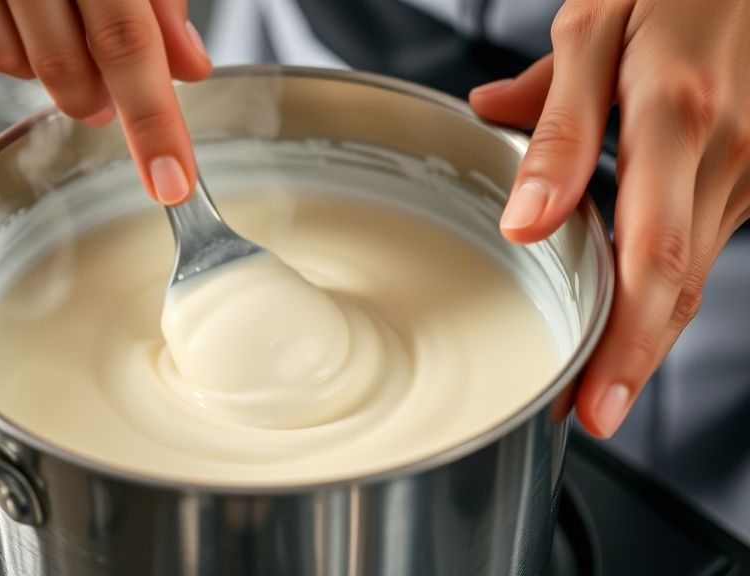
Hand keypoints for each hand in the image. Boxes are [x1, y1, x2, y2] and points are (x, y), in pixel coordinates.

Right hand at [0, 0, 212, 204]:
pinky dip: (3, 40)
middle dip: (100, 100)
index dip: (153, 124)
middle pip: (65, 70)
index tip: (171, 182)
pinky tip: (18, 7)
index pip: (127, 44)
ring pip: (11, 65)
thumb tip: (186, 66)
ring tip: (62, 27)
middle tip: (113, 95)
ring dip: (50, 70)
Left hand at [469, 0, 749, 436]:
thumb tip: (524, 215)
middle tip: (584, 413)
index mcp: (676, 117)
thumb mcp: (594, 27)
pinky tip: (622, 293)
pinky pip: (703, 237)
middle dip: (631, 360)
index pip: (652, 258)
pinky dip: (662, 277)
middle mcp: (728, 152)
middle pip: (678, 285)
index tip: (592, 404)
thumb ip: (557, 122)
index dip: (625, 343)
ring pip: (693, 269)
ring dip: (644, 326)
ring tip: (590, 370)